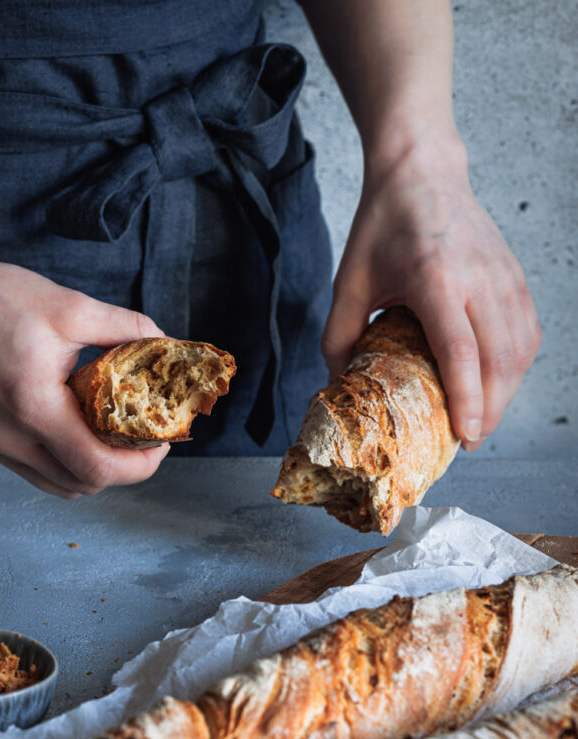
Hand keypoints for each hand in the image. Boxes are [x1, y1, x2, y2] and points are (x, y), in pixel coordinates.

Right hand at [0, 251, 168, 496]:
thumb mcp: (70, 307)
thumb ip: (124, 326)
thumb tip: (164, 342)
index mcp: (34, 407)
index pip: (97, 467)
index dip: (138, 465)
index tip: (159, 443)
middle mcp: (11, 438)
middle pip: (83, 485)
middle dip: (124, 470)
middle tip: (145, 441)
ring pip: (62, 486)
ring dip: (95, 472)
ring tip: (116, 441)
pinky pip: (39, 474)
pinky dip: (67, 466)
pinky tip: (82, 437)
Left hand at [321, 137, 541, 448]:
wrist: (422, 170)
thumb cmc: (382, 227)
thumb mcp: (348, 282)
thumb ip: (339, 338)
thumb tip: (337, 388)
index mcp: (436, 278)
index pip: (461, 350)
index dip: (467, 398)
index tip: (465, 435)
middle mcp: (479, 277)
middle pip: (498, 359)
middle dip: (489, 410)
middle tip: (468, 441)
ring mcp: (503, 276)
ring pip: (520, 349)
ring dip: (506, 392)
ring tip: (482, 421)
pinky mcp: (515, 276)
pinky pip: (528, 332)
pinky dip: (517, 365)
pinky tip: (499, 384)